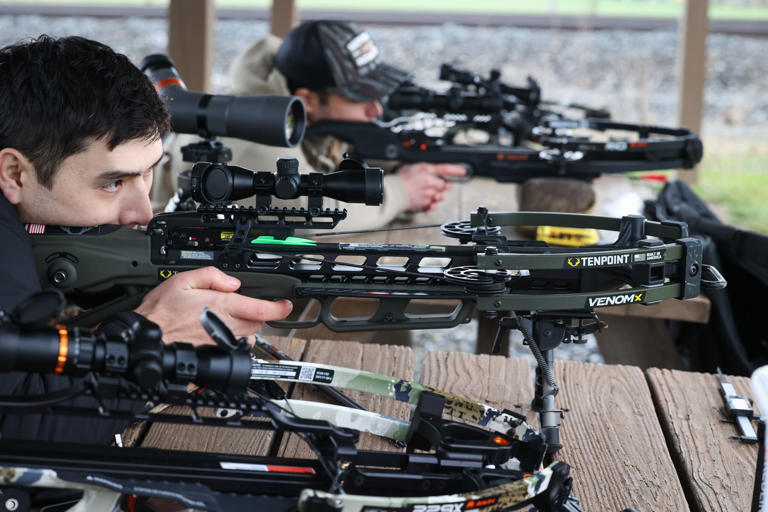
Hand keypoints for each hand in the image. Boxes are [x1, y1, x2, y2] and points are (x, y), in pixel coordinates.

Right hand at [135, 267, 291, 345]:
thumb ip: (211, 276)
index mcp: (221, 305)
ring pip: (248, 335)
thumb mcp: (182, 280)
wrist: (148, 339)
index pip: (261, 308)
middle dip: (256, 312)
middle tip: (243, 305)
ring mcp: (221, 342)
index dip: (279, 307)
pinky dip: (234, 339)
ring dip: (245, 326)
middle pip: (258, 322)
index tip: (286, 305)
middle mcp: (225, 326)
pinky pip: (235, 346)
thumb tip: (231, 282)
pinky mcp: (216, 353)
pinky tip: (219, 332)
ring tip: (226, 318)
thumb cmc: (160, 312)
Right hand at [395, 163, 466, 211]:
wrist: (393, 193)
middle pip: (444, 185)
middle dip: (443, 186)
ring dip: (437, 195)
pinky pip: (432, 205)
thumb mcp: (411, 166)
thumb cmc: (399, 179)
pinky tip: (426, 202)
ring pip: (440, 196)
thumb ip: (424, 169)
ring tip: (429, 194)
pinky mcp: (425, 204)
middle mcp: (431, 182)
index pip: (446, 169)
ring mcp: (429, 194)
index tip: (463, 171)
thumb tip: (430, 170)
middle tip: (436, 185)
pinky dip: (430, 204)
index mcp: (427, 170)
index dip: (456, 170)